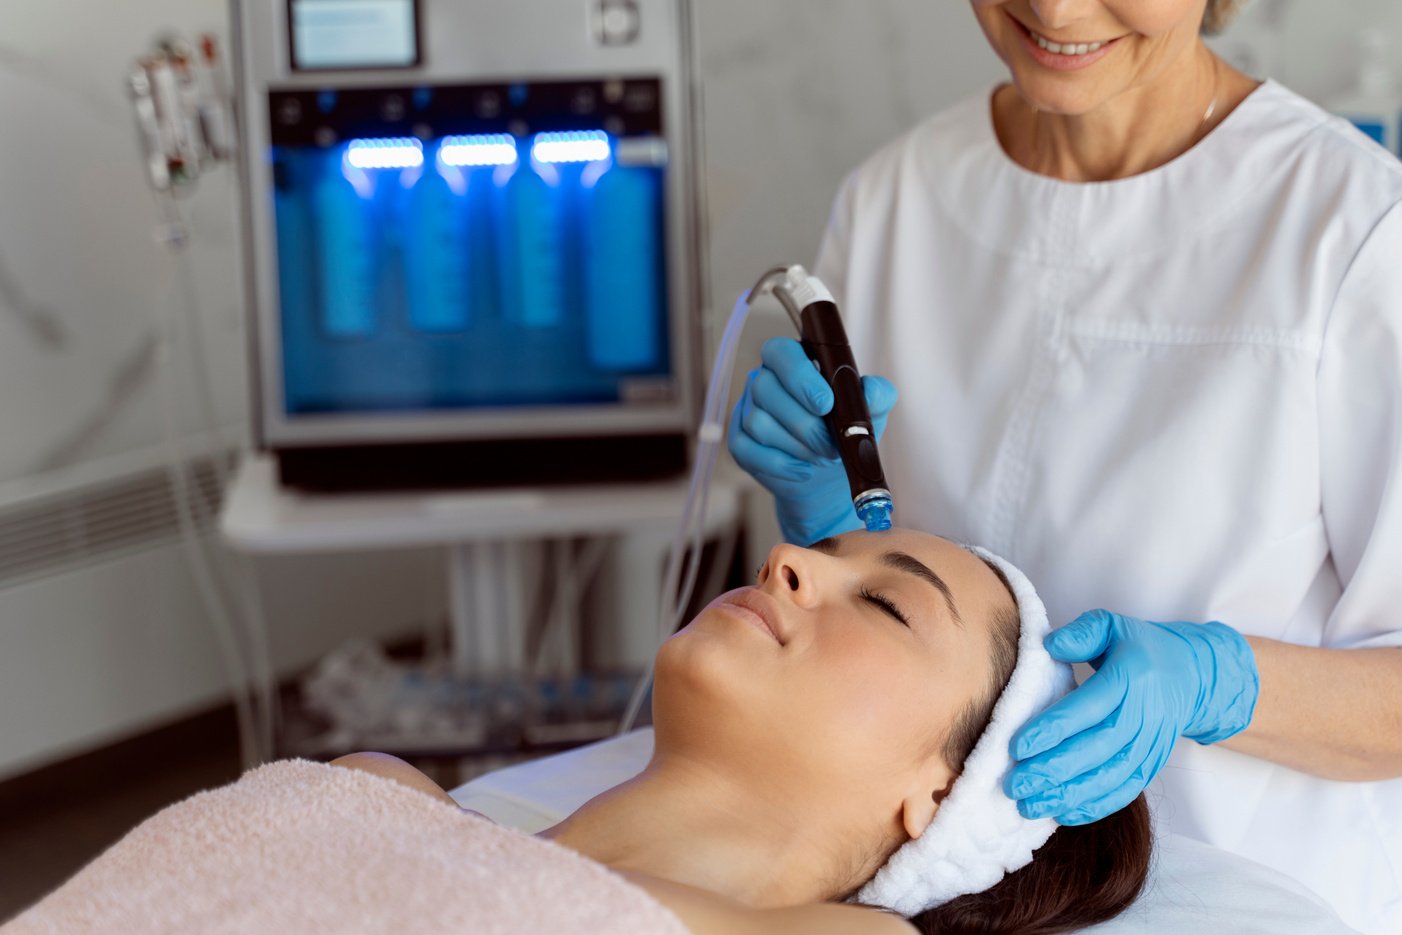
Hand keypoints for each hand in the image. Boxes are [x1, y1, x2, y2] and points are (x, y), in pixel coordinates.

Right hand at [727, 336, 896, 544]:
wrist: (829, 477)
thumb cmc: (846, 433)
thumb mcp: (870, 412)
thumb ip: (878, 394)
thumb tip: (870, 391)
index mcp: (794, 361)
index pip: (780, 352)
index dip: (799, 376)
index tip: (826, 403)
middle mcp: (765, 380)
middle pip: (766, 389)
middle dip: (803, 423)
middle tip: (830, 445)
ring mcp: (748, 411)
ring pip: (758, 422)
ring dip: (795, 445)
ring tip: (821, 457)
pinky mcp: (740, 443)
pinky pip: (746, 450)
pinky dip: (779, 464)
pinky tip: (803, 471)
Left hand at [1004, 610, 1259, 825]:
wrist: (1192, 676)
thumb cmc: (1139, 648)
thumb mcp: (1112, 626)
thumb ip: (1082, 633)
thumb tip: (1050, 645)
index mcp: (1130, 678)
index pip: (1088, 707)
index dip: (1053, 729)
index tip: (1017, 746)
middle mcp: (1143, 715)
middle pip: (1097, 749)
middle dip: (1054, 771)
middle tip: (1014, 784)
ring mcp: (1150, 744)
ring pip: (1110, 777)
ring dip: (1068, 795)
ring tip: (1029, 805)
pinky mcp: (1151, 764)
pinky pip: (1124, 791)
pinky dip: (1094, 806)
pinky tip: (1062, 813)